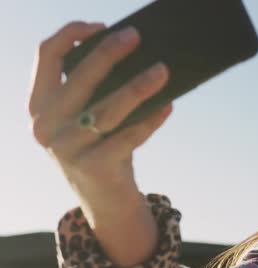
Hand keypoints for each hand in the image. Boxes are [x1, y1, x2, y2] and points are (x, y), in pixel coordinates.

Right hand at [28, 21, 171, 225]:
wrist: (105, 200)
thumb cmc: (101, 147)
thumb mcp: (85, 118)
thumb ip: (95, 91)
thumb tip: (135, 55)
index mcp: (39, 105)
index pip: (46, 56)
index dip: (72, 34)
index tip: (101, 26)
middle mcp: (46, 126)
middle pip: (80, 77)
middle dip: (109, 53)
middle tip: (136, 37)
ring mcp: (67, 149)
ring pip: (107, 109)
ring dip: (138, 87)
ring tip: (163, 71)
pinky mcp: (94, 167)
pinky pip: (129, 136)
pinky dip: (151, 119)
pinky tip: (167, 105)